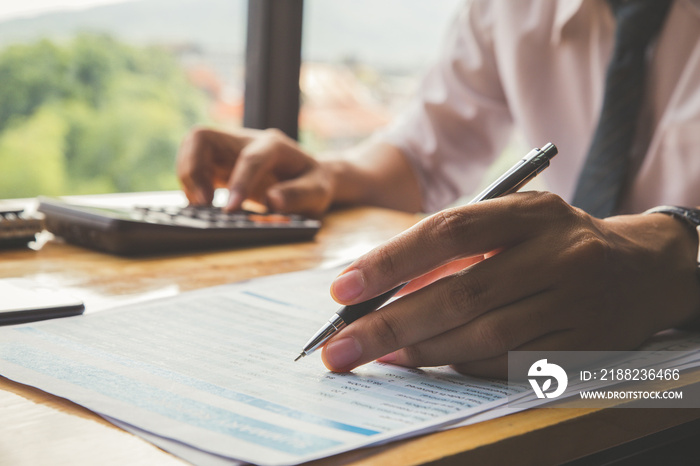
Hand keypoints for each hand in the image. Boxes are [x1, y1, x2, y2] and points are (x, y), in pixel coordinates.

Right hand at [177, 127, 334, 215]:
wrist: (308, 177)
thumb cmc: (314, 184)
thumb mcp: (318, 192)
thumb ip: (299, 196)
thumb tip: (273, 201)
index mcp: (275, 146)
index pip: (250, 158)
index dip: (239, 182)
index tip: (230, 210)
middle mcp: (247, 141)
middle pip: (203, 136)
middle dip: (193, 168)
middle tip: (203, 203)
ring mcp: (229, 150)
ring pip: (191, 147)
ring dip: (187, 177)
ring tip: (201, 206)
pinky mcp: (219, 163)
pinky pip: (192, 164)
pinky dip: (190, 185)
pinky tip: (202, 206)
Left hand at [322, 192, 699, 376]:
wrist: (641, 268)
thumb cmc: (555, 240)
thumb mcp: (515, 220)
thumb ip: (458, 246)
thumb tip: (383, 285)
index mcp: (532, 213)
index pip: (450, 231)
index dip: (392, 260)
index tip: (344, 289)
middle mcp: (558, 255)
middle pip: (461, 293)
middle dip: (390, 324)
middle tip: (339, 347)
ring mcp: (575, 303)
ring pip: (483, 335)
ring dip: (421, 350)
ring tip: (377, 354)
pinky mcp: (583, 345)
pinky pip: (509, 363)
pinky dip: (462, 365)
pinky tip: (429, 362)